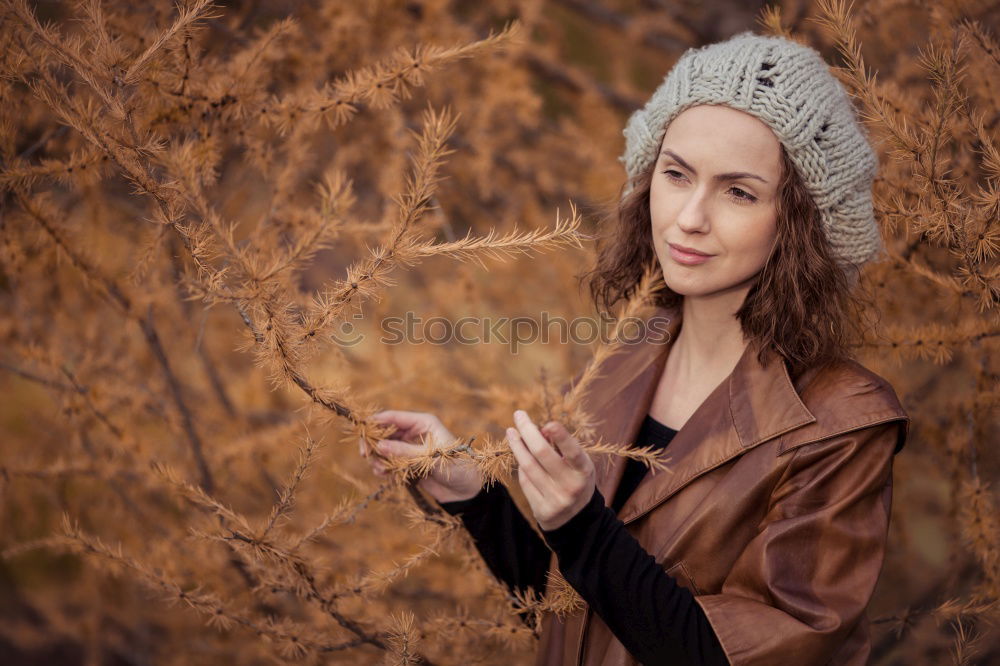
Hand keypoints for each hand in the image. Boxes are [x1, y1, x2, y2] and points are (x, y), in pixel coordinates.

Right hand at [358, 410, 483, 503]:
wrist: (467, 490)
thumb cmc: (457, 466)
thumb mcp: (431, 458)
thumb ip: (404, 452)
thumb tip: (379, 446)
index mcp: (423, 423)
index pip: (393, 417)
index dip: (375, 423)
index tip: (361, 432)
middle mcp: (414, 433)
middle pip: (384, 432)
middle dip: (373, 443)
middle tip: (365, 455)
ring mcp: (410, 448)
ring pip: (384, 448)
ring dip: (378, 458)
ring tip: (380, 470)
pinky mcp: (408, 463)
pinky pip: (389, 462)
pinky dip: (383, 467)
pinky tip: (385, 475)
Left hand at [506, 409, 595, 530]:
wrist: (576, 518)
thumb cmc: (575, 479)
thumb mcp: (578, 463)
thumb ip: (562, 447)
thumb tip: (538, 429)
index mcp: (583, 471)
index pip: (572, 451)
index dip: (561, 437)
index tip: (548, 423)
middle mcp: (571, 486)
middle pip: (542, 453)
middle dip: (528, 431)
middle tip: (519, 415)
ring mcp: (555, 499)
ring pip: (528, 466)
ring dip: (517, 446)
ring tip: (510, 432)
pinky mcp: (542, 510)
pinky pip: (525, 481)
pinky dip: (521, 466)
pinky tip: (519, 455)